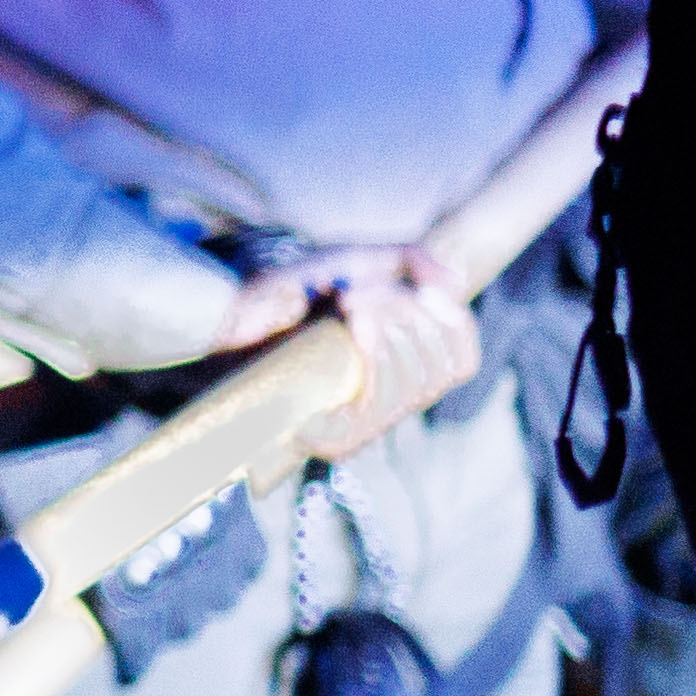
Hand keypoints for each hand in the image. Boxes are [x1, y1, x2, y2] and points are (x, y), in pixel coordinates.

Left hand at [227, 246, 480, 459]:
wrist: (233, 311)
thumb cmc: (293, 290)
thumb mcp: (358, 260)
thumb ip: (412, 262)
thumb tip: (458, 284)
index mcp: (404, 360)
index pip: (461, 359)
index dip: (455, 325)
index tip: (426, 293)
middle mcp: (389, 396)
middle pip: (439, 369)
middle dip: (408, 316)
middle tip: (359, 293)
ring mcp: (362, 420)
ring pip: (413, 387)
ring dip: (386, 331)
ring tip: (346, 303)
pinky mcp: (334, 435)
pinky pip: (377, 414)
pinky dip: (372, 363)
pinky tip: (351, 331)